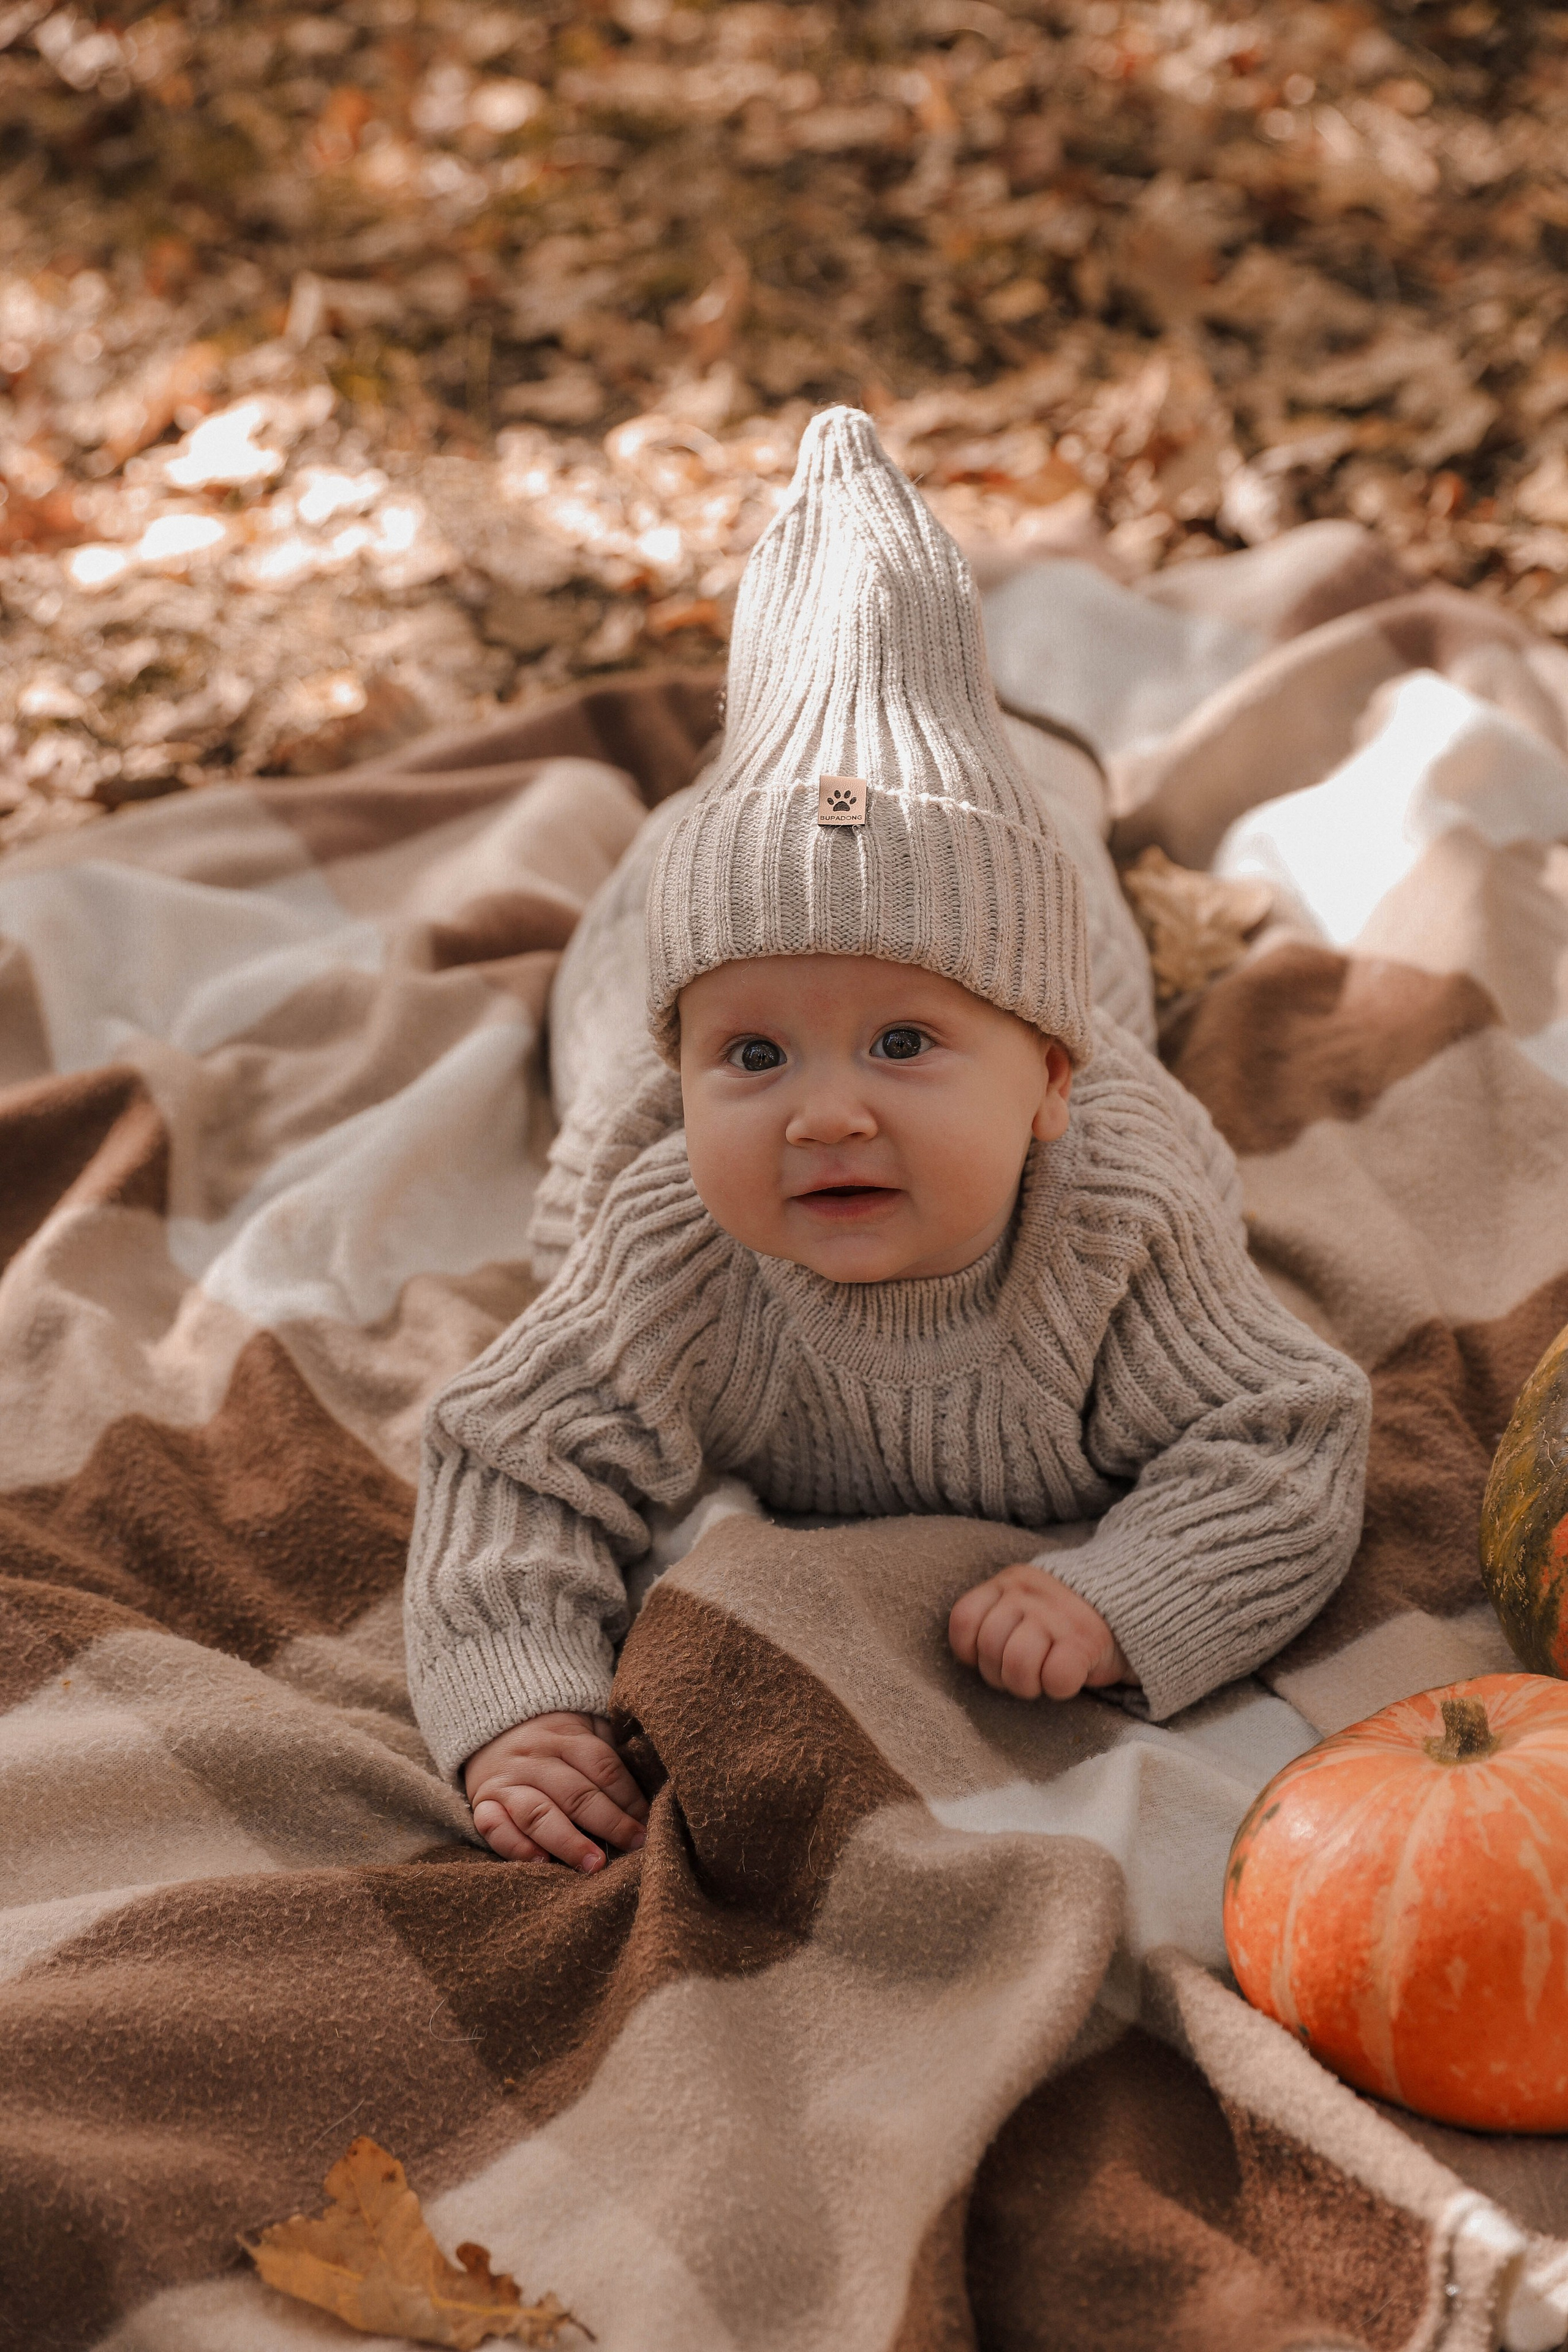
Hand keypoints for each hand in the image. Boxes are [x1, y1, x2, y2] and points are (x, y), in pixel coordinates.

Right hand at [463, 1711, 648, 1870]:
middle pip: (576, 1792)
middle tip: (634, 1846)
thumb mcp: (584, 1726)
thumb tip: (652, 1787)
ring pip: (538, 1813)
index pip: (603, 1767)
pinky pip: (494, 1827)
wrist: (490, 1723)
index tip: (649, 1823)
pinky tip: (541, 1863)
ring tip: (594, 1865)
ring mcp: (507, 1781)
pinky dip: (515, 1847)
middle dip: (608, 1822)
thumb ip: (610, 1751)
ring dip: (567, 1841)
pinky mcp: (483, 1803)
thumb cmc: (554, 1735)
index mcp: (566, 1735)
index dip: (629, 1797)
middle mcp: (535, 1758)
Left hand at [948, 1563, 1134, 1700]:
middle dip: (1000, 1675)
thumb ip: (995, 1617)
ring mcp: (1056, 1615)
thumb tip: (968, 1657)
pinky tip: (1068, 1678)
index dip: (969, 1650)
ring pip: (1017, 1665)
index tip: (988, 1658)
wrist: (1128, 1602)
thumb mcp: (1024, 1602)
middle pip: (989, 1648)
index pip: (963, 1618)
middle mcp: (1028, 1594)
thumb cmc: (1062, 1616)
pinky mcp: (1085, 1640)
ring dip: (1027, 1685)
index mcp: (1009, 1582)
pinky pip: (1055, 1678)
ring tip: (1041, 1678)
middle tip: (1023, 1673)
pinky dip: (1058, 1688)